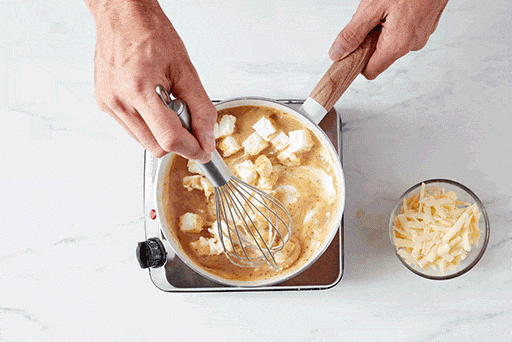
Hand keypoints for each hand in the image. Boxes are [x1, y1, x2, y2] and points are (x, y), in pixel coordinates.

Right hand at [86, 0, 215, 161]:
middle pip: (156, 147)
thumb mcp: (185, 70)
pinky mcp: (104, 104)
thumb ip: (200, 108)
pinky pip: (133, 130)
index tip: (203, 150)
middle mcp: (119, 101)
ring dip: (161, 132)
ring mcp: (109, 104)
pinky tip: (151, 102)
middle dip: (177, 139)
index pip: (169, 138)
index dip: (191, 149)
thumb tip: (206, 138)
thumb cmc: (151, 34)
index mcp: (139, 89)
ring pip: (144, 142)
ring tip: (165, 102)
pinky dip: (149, 124)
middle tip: (184, 115)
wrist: (122, 16)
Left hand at [329, 0, 448, 78]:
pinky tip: (395, 7)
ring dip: (383, 29)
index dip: (357, 63)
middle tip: (370, 17)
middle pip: (380, 56)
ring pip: (391, 42)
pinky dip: (395, 22)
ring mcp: (420, 36)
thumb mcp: (372, 8)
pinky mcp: (425, 26)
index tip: (349, 50)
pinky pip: (403, 32)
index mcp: (397, 45)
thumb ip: (353, 33)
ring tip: (385, 8)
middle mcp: (411, 45)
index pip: (370, 71)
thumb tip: (337, 53)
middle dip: (370, 40)